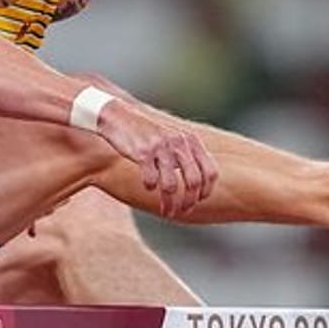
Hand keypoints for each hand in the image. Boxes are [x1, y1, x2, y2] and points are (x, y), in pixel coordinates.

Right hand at [95, 95, 217, 215]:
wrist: (118, 116)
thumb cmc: (146, 131)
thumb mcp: (173, 136)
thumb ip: (187, 153)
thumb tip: (199, 182)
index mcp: (190, 140)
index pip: (210, 171)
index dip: (206, 190)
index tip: (199, 200)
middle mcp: (179, 143)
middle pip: (193, 182)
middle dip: (189, 202)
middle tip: (183, 211)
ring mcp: (161, 148)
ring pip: (170, 186)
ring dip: (170, 204)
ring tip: (166, 211)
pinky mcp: (142, 152)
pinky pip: (150, 180)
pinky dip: (150, 188)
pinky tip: (148, 187)